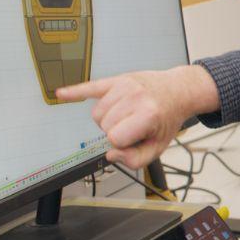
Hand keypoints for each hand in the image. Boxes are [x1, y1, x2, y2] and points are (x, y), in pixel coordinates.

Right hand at [55, 65, 218, 169]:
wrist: (177, 91)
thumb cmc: (166, 119)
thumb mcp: (159, 146)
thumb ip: (135, 160)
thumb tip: (111, 155)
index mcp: (147, 115)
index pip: (114, 138)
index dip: (121, 143)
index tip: (134, 138)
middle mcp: (135, 97)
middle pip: (103, 124)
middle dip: (114, 129)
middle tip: (132, 125)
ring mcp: (124, 86)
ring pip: (96, 112)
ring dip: (107, 118)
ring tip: (126, 115)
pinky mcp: (117, 80)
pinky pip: (89, 87)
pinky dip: (74, 92)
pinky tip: (61, 94)